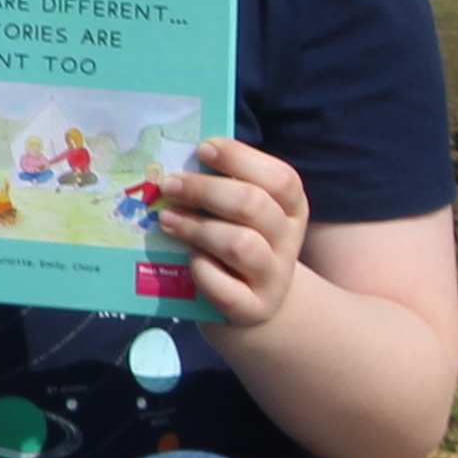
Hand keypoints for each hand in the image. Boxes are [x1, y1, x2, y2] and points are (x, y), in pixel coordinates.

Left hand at [146, 134, 316, 332]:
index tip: (203, 149)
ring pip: (240, 244)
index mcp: (291, 208)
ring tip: (166, 219)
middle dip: (206, 190)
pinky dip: (201, 270)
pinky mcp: (252, 309)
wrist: (247, 305)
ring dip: (197, 228)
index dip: (240, 159)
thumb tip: (180, 157)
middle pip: (254, 205)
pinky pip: (225, 287)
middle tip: (170, 185)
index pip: (280, 178)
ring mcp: (273, 277)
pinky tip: (187, 259)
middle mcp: (288, 240)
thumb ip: (220, 186)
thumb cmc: (231, 243)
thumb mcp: (235, 213)